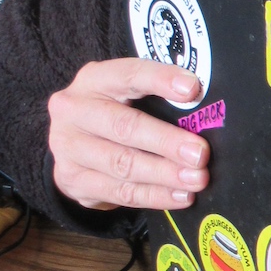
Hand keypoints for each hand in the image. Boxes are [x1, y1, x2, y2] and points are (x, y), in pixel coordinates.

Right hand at [46, 59, 209, 210]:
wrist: (68, 144)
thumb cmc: (112, 113)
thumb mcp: (125, 94)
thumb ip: (156, 98)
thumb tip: (203, 112)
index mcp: (93, 80)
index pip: (128, 75)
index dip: (160, 80)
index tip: (191, 89)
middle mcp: (73, 110)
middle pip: (124, 126)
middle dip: (166, 141)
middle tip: (199, 154)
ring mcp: (67, 147)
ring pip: (122, 164)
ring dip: (164, 174)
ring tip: (196, 180)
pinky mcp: (72, 180)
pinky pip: (119, 192)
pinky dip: (154, 195)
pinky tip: (179, 196)